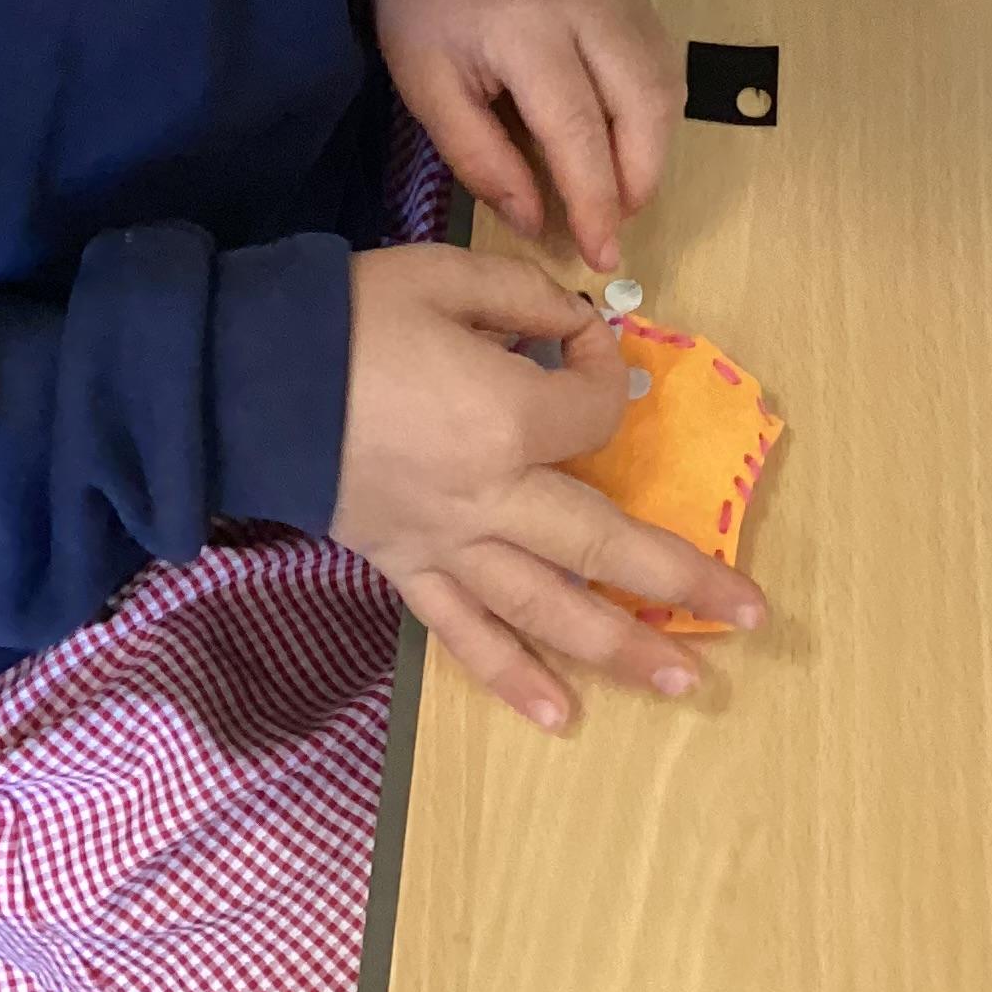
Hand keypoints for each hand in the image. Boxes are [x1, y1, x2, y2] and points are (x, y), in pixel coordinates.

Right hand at [331, 244, 763, 726]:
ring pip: (548, 608)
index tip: (590, 342)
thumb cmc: (347, 317)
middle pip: (603, 542)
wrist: (240, 378)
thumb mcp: (444, 276)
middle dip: (681, 576)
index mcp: (506, 418)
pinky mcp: (404, 568)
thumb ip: (524, 295)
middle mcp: (490, 497)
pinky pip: (464, 634)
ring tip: (685, 682)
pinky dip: (512, 677)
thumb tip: (577, 325)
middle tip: (751, 613)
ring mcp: (447, 544)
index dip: (608, 373)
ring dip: (622, 649)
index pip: (594, 411)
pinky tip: (560, 715)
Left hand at [374, 0, 682, 272]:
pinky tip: (623, 139)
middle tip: (613, 225)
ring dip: (652, 149)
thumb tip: (536, 222)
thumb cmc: (426, 10)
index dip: (594, 202)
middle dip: (638, 179)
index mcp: (527, 28)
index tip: (599, 256)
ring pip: (663, 85)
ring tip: (616, 189)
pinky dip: (652, 112)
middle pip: (643, 106)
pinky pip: (661, 60)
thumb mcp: (428, 89)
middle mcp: (589, 5)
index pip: (579, 132)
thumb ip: (481, 159)